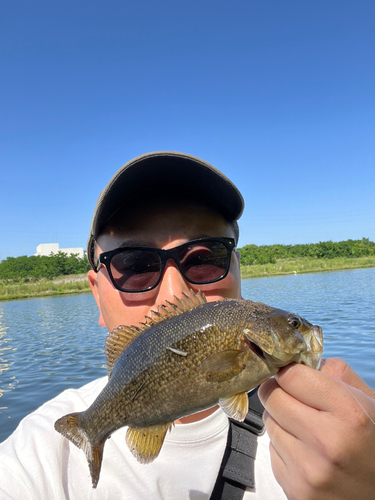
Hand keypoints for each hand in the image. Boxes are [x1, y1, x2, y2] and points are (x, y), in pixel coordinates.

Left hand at [258, 358, 374, 499]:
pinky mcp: (294, 489)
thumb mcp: (368, 401)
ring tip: (306, 428)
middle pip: (272, 396)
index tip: (292, 375)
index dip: (289, 371)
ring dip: (280, 420)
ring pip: (268, 422)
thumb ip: (334, 373)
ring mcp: (308, 469)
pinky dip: (283, 446)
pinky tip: (305, 451)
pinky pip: (271, 451)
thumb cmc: (373, 441)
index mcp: (348, 413)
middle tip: (293, 397)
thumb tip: (298, 360)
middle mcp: (326, 442)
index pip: (291, 375)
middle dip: (279, 391)